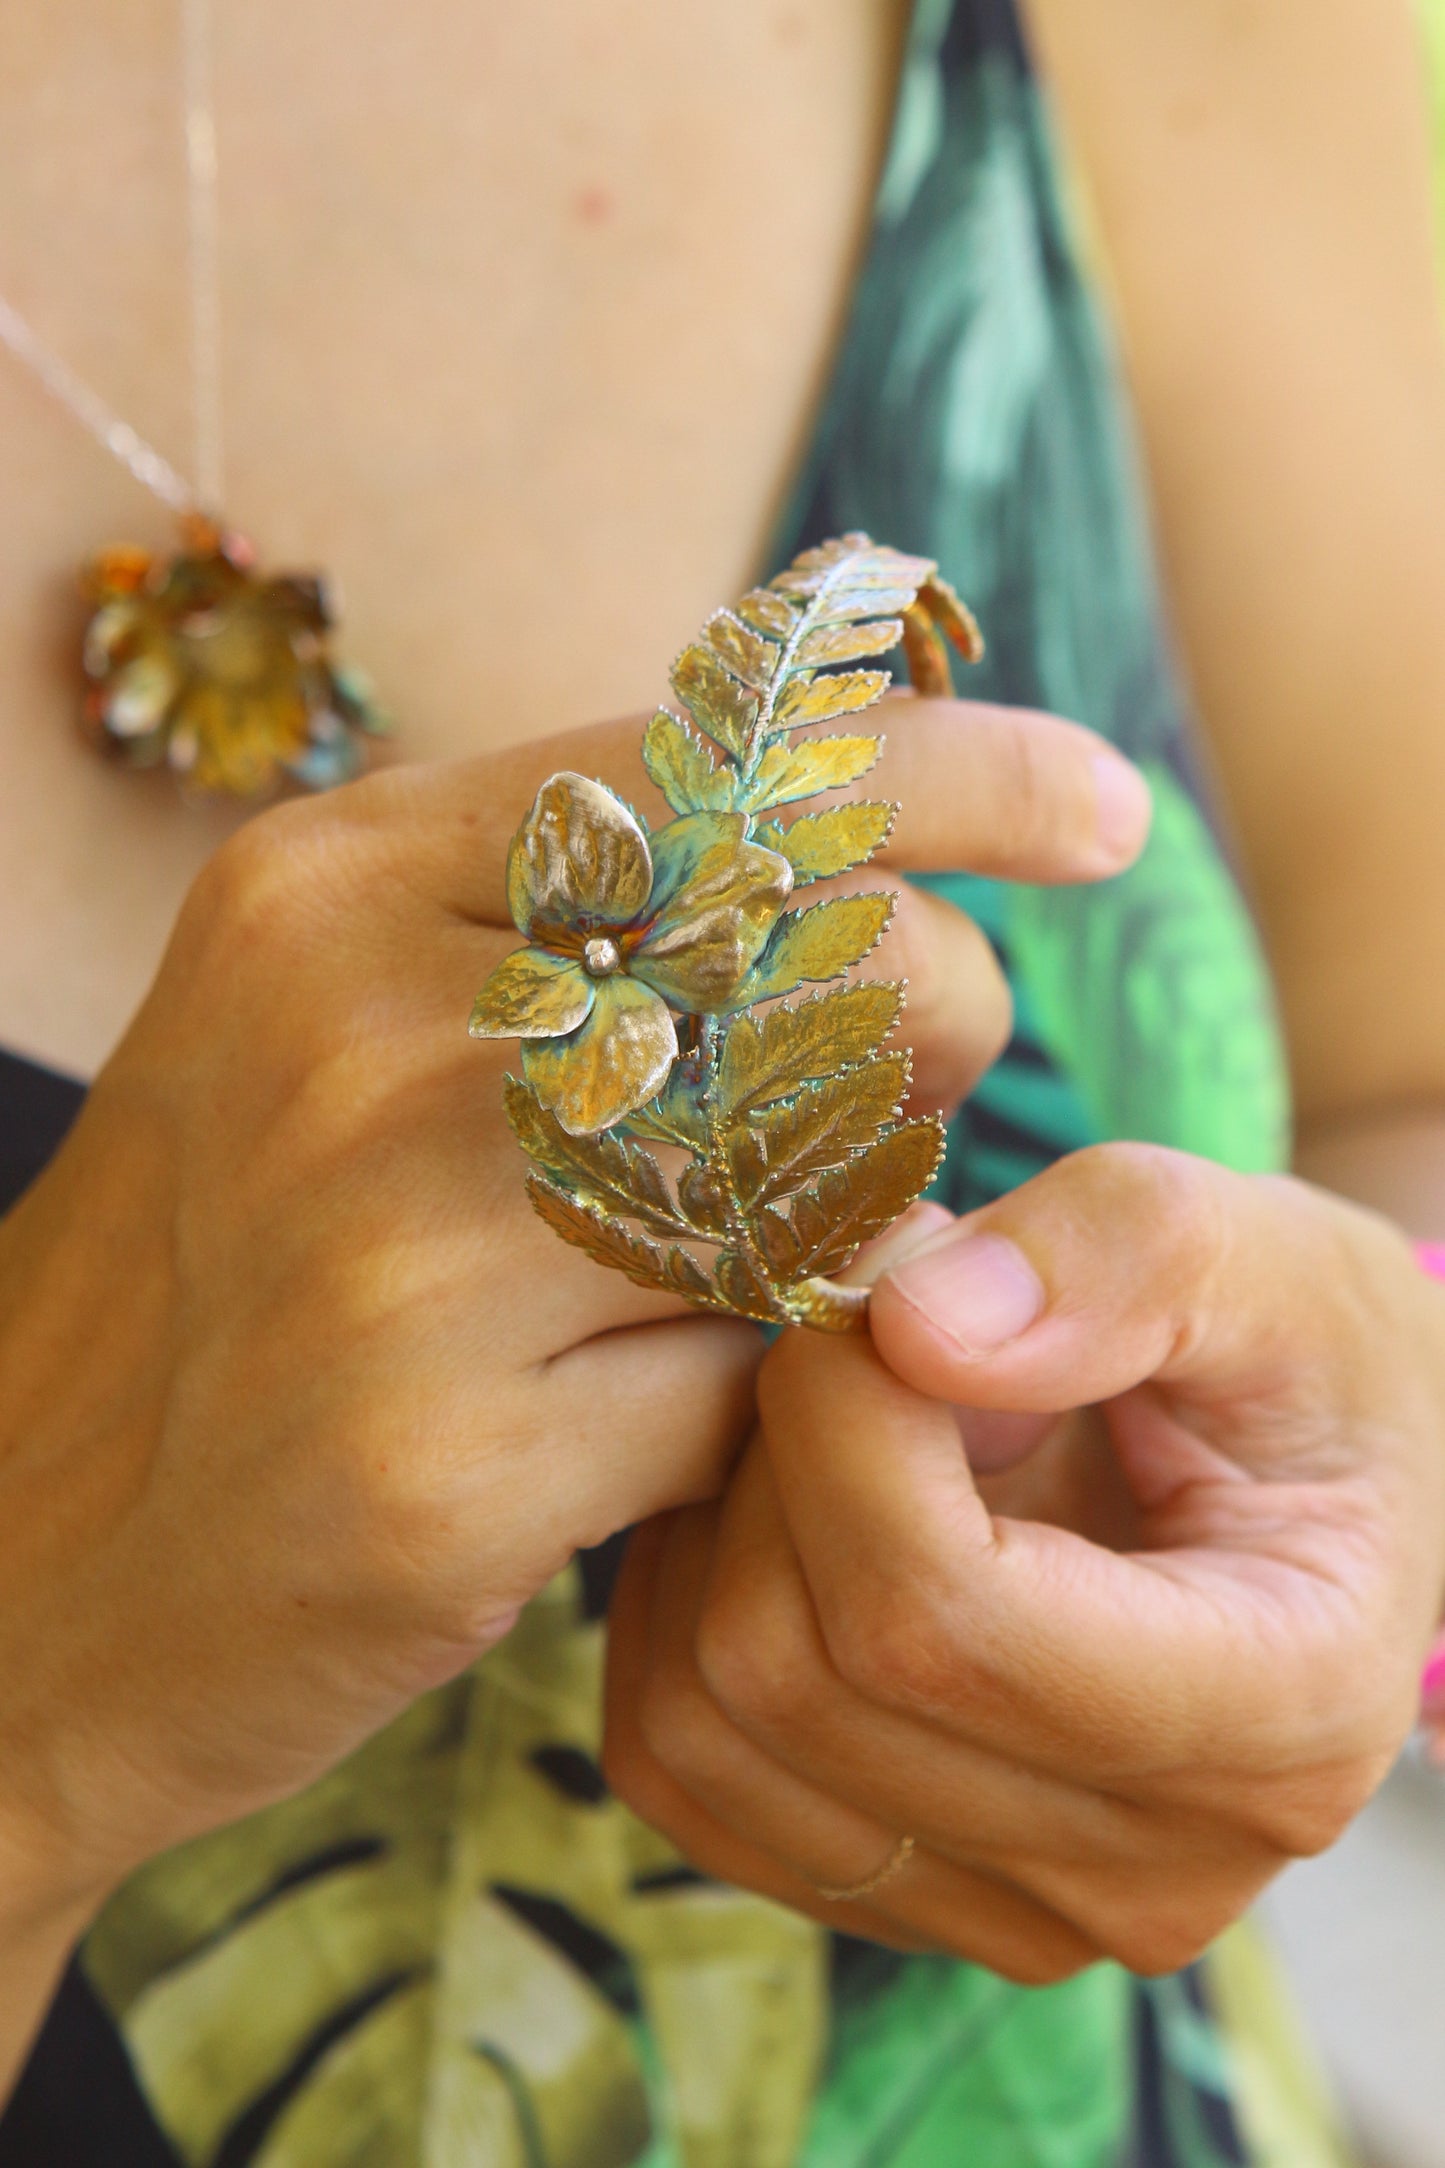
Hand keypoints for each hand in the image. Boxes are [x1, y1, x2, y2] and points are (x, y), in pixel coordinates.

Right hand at [0, 697, 1146, 1924]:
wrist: (8, 1566)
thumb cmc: (230, 1281)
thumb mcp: (328, 1037)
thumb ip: (562, 938)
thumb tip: (882, 897)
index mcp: (330, 886)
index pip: (717, 767)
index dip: (950, 771)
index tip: (1099, 814)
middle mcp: (357, 1035)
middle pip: (819, 962)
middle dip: (937, 1024)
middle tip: (916, 1094)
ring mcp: (392, 1260)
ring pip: (814, 1187)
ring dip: (862, 1223)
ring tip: (786, 1255)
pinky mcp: (442, 1477)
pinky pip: (753, 1391)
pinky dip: (776, 1396)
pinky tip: (692, 1409)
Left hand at [603, 1147, 1444, 1978]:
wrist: (1307, 1479)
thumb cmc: (1299, 1361)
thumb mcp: (1263, 1253)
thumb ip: (1113, 1255)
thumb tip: (906, 1326)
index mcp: (1277, 1718)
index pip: (939, 1614)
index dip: (841, 1415)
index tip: (871, 1281)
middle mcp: (1151, 1870)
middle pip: (794, 1670)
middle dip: (777, 1452)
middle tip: (865, 1335)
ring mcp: (1015, 1909)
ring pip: (704, 1720)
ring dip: (717, 1524)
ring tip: (849, 1420)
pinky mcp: (901, 1897)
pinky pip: (677, 1761)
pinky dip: (682, 1606)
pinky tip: (792, 1509)